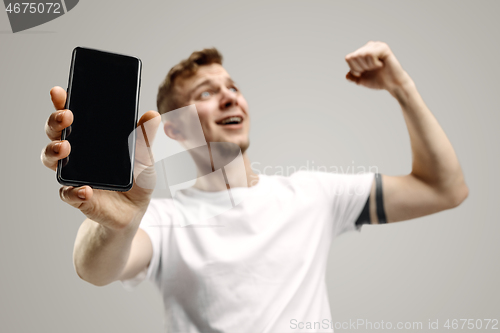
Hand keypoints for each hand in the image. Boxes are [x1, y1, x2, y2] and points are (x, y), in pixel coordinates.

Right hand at [41, 86, 160, 230]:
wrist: (134, 211)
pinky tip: (84, 189)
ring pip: (52, 160)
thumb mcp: (145, 157)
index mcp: (92, 139)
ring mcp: (74, 174)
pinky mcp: (78, 197)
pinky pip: (68, 193)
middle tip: (66, 117)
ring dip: (53, 151)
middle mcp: (77, 153)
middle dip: (55, 122)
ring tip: (64, 148)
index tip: (59, 91)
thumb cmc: (137, 179)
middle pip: (56, 133)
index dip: (62, 103)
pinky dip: (73, 191)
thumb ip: (145, 138)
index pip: (72, 117)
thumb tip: (152, 114)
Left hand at [345, 41, 412, 95]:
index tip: (363, 73)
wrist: (393, 84)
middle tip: (371, 70)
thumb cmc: (379, 80)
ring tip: (377, 67)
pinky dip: (374, 63)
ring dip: (368, 66)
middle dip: (360, 68)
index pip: (348, 58)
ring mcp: (376, 45)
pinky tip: (381, 64)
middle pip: (354, 56)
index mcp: (362, 52)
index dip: (354, 69)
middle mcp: (369, 46)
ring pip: (362, 54)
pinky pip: (370, 54)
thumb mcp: (362, 80)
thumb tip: (347, 76)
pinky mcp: (383, 47)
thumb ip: (353, 77)